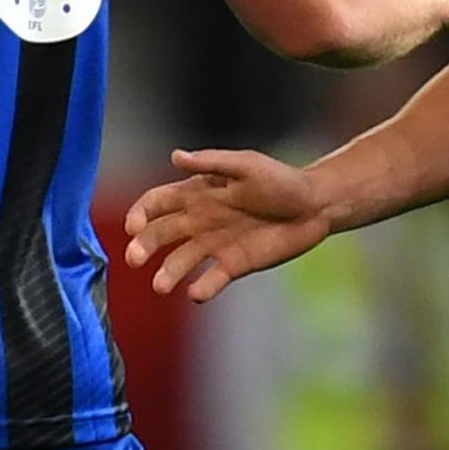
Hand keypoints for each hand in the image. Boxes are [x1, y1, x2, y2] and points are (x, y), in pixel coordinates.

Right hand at [123, 148, 333, 301]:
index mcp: (197, 192)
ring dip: (168, 272)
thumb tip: (175, 156)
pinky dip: (202, 287)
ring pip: (181, 260)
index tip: (134, 226)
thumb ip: (212, 163)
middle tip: (135, 258)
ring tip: (160, 285)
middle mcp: (199, 220)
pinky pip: (211, 279)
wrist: (314, 207)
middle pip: (161, 234)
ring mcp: (214, 245)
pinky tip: (196, 293)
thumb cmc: (280, 180)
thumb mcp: (246, 165)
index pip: (157, 203)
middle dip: (144, 246)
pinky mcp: (233, 266)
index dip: (141, 213)